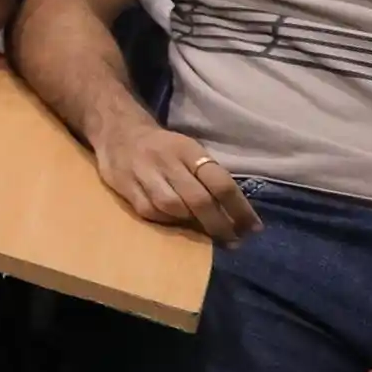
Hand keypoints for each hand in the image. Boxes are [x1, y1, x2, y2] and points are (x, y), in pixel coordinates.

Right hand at [87, 114, 262, 242]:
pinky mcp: (124, 185)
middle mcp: (167, 160)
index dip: (239, 209)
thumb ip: (207, 178)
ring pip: (172, 207)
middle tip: (232, 240)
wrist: (118, 131)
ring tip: (206, 234)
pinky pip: (150, 211)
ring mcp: (143, 172)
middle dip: (219, 225)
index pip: (220, 182)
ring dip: (191, 225)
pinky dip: (165, 221)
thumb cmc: (164, 148)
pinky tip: (175, 223)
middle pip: (198, 199)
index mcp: (188, 149)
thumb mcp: (188, 152)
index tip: (253, 228)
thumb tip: (235, 214)